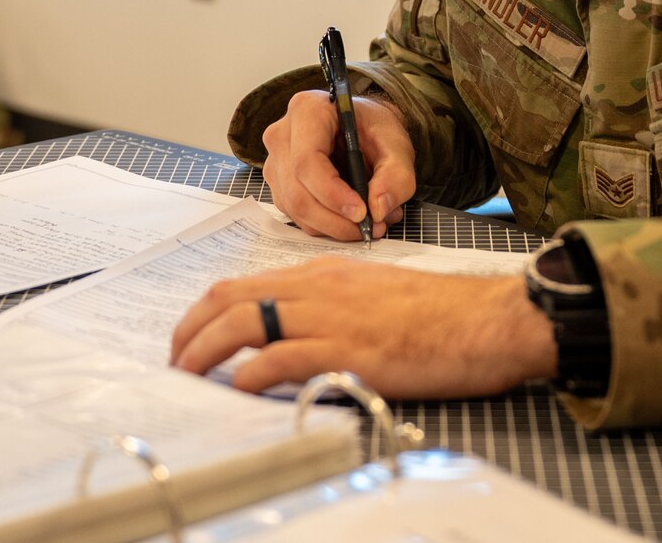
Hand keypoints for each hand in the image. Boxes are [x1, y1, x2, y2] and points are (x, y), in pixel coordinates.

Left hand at [169, 259, 555, 398]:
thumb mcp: (376, 294)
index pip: (244, 284)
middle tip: (174, 361)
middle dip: (188, 330)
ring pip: (244, 323)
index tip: (188, 337)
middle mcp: (319, 288)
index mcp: (324, 272)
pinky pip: (282, 358)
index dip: (204, 311)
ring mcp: (332, 318)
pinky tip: (240, 390)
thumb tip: (295, 335)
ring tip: (188, 376)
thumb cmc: (442, 313)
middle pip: (230, 298)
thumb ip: (333, 306)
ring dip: (204, 352)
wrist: (487, 318)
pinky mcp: (349, 351)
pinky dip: (250, 375)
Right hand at [261, 90, 415, 240]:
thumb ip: (395, 176)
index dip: (332, 193)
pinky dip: (326, 225)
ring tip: (370, 222)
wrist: (363, 127)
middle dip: (335, 219)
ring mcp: (275, 161)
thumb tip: (378, 209)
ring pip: (296, 209)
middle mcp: (282, 135)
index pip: (307, 160)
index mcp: (307, 110)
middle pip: (298, 192)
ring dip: (333, 226)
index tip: (362, 212)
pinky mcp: (279, 184)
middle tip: (371, 228)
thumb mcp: (396, 144)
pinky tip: (351, 218)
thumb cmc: (374, 128)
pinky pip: (297, 215)